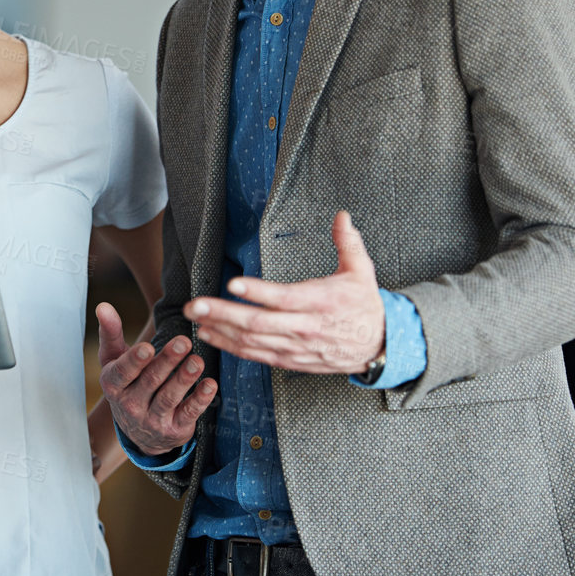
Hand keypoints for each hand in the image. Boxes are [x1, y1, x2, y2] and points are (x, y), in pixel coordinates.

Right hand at [96, 301, 217, 457]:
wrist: (139, 432)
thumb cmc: (126, 384)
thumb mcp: (114, 360)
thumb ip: (110, 333)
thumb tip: (103, 305)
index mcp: (114, 385)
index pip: (123, 372)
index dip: (135, 361)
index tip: (148, 347)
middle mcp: (131, 405)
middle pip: (150, 381)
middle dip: (167, 361)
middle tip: (183, 342)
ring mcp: (153, 420)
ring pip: (169, 397)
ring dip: (184, 378)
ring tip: (197, 361)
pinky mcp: (174, 429)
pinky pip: (188, 414)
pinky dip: (199, 400)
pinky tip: (210, 385)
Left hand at [189, 211, 384, 373]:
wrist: (380, 345)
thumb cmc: (365, 305)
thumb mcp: (362, 271)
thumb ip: (348, 242)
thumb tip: (341, 216)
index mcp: (322, 302)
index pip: (285, 298)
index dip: (258, 293)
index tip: (233, 284)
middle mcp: (306, 327)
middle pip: (259, 323)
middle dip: (223, 313)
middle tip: (195, 304)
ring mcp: (296, 346)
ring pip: (253, 341)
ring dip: (220, 330)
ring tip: (195, 318)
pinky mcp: (291, 359)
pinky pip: (257, 355)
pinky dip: (231, 347)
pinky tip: (211, 335)